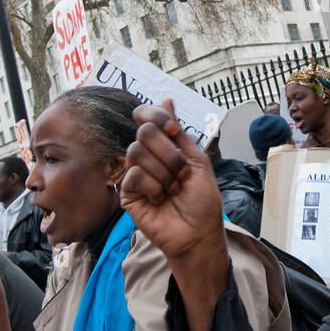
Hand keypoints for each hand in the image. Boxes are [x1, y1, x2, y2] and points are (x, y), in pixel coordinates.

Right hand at [122, 99, 229, 330]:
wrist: (199, 232)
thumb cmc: (202, 199)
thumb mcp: (196, 160)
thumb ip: (179, 132)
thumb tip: (166, 98)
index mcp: (164, 145)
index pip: (146, 116)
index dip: (157, 116)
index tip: (174, 131)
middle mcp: (147, 156)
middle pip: (143, 132)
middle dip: (169, 153)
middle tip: (183, 174)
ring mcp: (135, 174)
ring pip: (137, 153)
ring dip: (164, 172)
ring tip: (174, 189)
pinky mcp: (127, 194)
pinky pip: (133, 176)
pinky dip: (154, 188)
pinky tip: (161, 200)